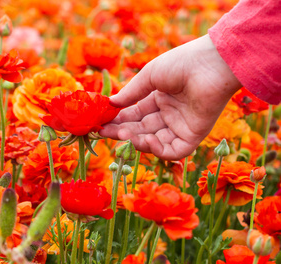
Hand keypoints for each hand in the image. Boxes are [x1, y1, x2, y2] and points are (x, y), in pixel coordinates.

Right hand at [99, 35, 241, 159]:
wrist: (211, 64)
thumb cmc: (182, 63)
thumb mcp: (150, 76)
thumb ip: (131, 93)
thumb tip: (110, 104)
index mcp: (160, 99)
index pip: (135, 115)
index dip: (118, 120)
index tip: (101, 123)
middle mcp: (170, 114)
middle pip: (142, 130)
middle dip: (123, 132)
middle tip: (105, 132)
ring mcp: (181, 126)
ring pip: (154, 142)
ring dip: (137, 141)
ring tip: (124, 135)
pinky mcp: (194, 136)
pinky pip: (173, 151)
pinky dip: (158, 150)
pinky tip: (148, 140)